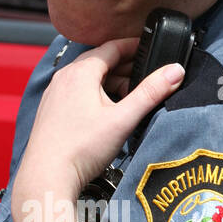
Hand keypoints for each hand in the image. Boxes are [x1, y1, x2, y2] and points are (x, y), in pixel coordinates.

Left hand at [12, 36, 184, 211]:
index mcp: (80, 72)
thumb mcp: (123, 119)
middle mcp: (64, 78)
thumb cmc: (80, 149)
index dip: (134, 46)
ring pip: (88, 79)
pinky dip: (95, 96)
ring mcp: (55, 94)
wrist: (48, 175)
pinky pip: (77, 93)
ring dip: (110, 84)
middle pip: (100, 63)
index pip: (112, 47)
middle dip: (125, 68)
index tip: (149, 48)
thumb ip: (150, 93)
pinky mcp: (52, 111)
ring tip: (129, 100)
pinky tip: (106, 114)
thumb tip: (174, 71)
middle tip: (146, 79)